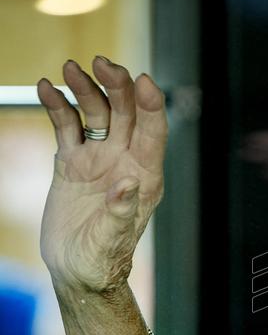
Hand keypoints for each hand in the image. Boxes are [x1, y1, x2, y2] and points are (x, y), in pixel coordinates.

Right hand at [37, 57, 167, 294]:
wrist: (77, 271)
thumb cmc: (101, 260)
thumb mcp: (112, 241)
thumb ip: (121, 213)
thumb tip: (129, 183)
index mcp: (145, 176)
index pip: (154, 131)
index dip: (151, 104)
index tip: (142, 80)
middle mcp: (124, 160)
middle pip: (126, 112)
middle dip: (116, 85)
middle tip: (100, 63)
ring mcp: (98, 158)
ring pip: (95, 112)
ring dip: (86, 88)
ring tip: (70, 69)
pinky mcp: (72, 161)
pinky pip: (66, 126)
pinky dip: (58, 105)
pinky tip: (48, 88)